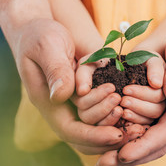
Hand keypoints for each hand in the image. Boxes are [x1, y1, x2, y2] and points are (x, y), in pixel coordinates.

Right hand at [11, 21, 123, 154]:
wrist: (37, 28)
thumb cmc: (39, 34)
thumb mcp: (46, 46)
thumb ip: (55, 69)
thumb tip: (61, 96)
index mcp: (46, 101)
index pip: (69, 131)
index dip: (93, 136)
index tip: (116, 135)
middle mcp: (59, 107)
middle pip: (83, 137)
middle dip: (106, 132)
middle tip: (125, 115)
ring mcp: (70, 101)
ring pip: (92, 126)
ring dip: (111, 121)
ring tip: (125, 105)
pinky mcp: (81, 93)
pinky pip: (97, 112)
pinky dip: (113, 114)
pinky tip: (127, 107)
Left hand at [94, 19, 165, 165]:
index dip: (146, 145)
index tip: (124, 156)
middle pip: (156, 140)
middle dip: (130, 155)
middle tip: (103, 165)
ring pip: (147, 133)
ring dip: (124, 142)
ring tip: (101, 149)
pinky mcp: (156, 96)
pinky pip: (142, 120)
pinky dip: (125, 129)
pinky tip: (108, 138)